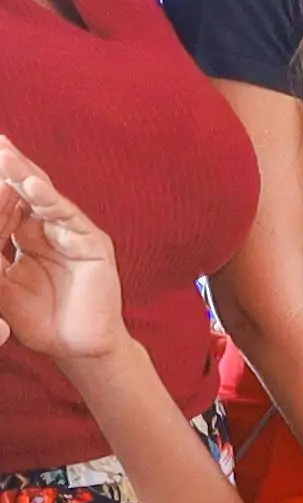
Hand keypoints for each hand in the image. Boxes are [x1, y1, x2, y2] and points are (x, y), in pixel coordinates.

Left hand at [0, 142, 124, 365]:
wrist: (75, 348)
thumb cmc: (39, 319)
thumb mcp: (1, 286)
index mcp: (27, 237)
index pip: (6, 204)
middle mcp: (50, 230)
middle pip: (26, 192)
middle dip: (8, 167)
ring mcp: (72, 234)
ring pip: (46, 198)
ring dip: (24, 175)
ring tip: (4, 154)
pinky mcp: (92, 244)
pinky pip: (69, 217)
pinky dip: (51, 201)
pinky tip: (31, 186)